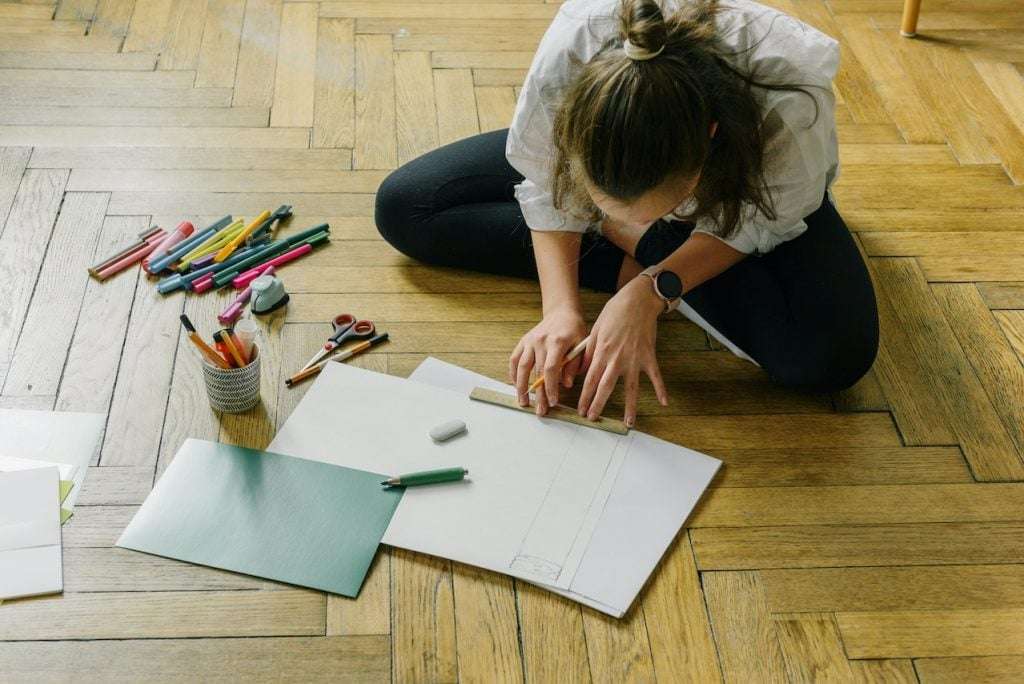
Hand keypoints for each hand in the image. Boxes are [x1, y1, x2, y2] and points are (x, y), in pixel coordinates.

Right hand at [509, 305, 587, 415]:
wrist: (562, 312)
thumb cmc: (574, 330)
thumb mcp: (581, 345)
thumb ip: (573, 365)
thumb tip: (565, 385)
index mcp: (557, 342)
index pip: (550, 369)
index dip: (550, 387)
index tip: (553, 402)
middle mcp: (540, 341)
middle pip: (536, 372)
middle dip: (538, 394)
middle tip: (540, 411)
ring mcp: (530, 341)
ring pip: (522, 366)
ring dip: (521, 386)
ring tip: (523, 402)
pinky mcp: (523, 341)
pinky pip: (515, 359)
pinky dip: (514, 373)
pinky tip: (516, 385)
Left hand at [577, 277, 668, 426]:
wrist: (637, 300)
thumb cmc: (614, 313)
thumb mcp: (595, 330)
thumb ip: (588, 352)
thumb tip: (582, 371)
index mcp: (601, 353)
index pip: (590, 380)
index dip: (585, 396)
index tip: (581, 409)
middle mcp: (616, 359)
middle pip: (605, 387)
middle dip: (597, 405)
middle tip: (592, 419)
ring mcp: (634, 359)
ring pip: (630, 388)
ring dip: (629, 407)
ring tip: (628, 423)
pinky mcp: (649, 356)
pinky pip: (655, 376)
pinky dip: (661, 389)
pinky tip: (664, 402)